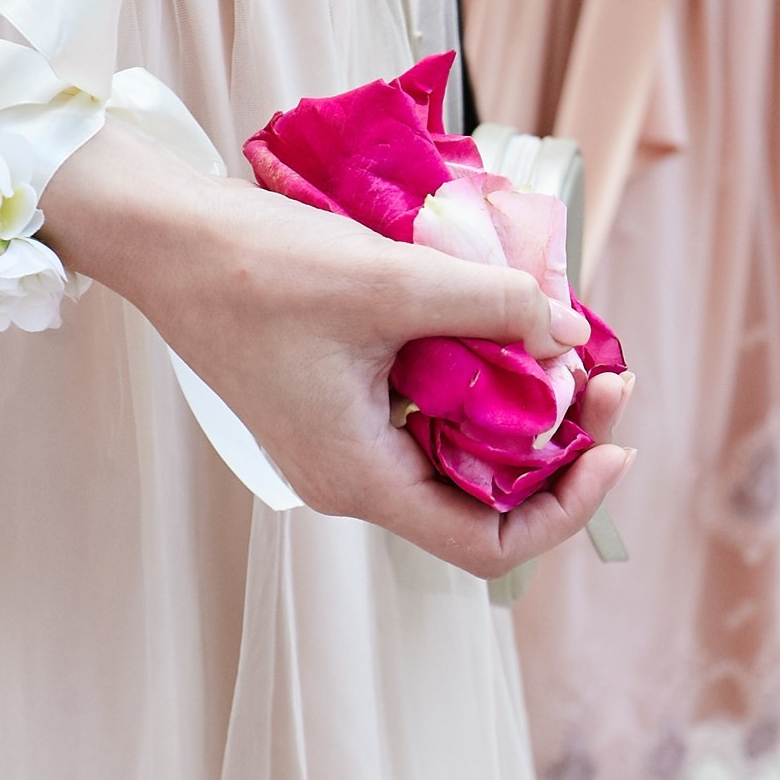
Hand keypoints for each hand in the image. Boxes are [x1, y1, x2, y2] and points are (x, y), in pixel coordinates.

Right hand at [47, 127, 636, 577]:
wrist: (166, 235)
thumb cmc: (259, 268)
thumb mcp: (391, 279)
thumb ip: (492, 306)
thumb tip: (572, 332)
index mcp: (360, 479)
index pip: (490, 543)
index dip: (568, 506)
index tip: (613, 442)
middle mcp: (354, 475)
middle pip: (485, 494)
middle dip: (558, 439)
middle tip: (605, 368)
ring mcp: (344, 437)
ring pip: (460, 446)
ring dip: (520, 401)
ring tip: (565, 337)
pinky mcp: (339, 397)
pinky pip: (428, 406)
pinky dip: (476, 372)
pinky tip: (506, 319)